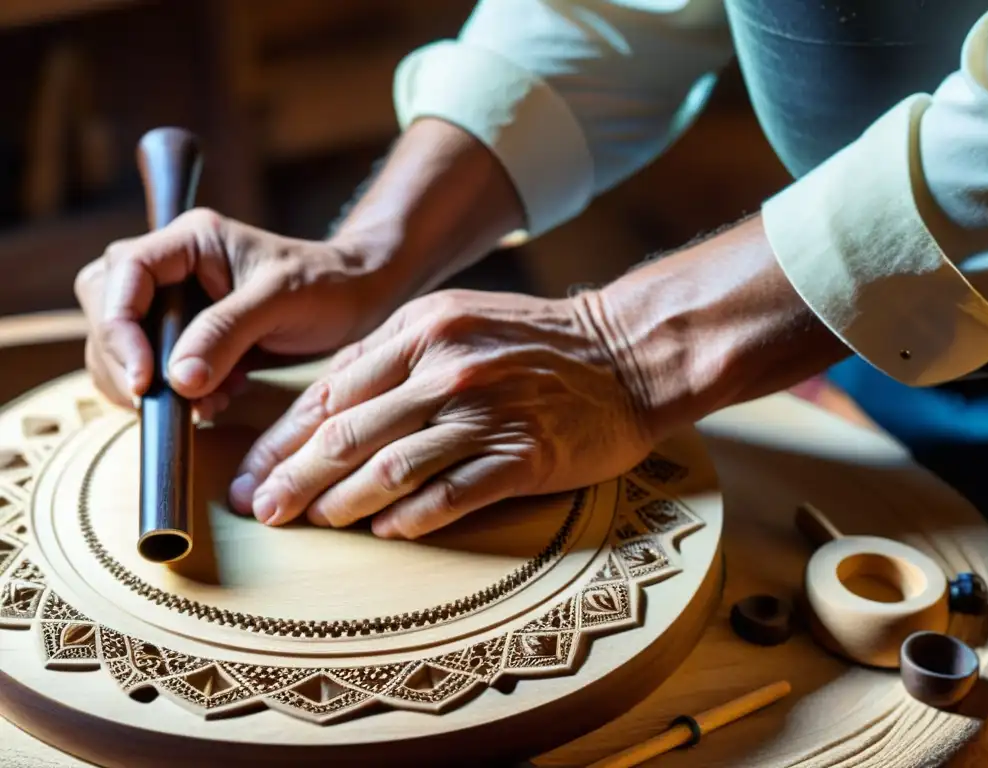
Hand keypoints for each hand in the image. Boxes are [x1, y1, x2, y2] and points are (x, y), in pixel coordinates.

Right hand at [74, 208, 398, 418]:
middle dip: (127, 361)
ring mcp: (178, 304)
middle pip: (109, 311)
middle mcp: (173, 268)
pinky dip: (177, 394)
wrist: (360, 301)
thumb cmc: (328, 285)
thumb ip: (226, 333)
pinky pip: (159, 369)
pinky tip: (216, 401)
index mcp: (189, 241)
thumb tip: (177, 380)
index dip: (120, 328)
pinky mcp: (191, 338)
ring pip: (126, 346)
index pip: (122, 274)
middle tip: (163, 400)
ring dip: (154, 384)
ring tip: (206, 402)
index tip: (145, 378)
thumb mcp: (279, 302)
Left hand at [229, 289, 654, 538]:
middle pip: (349, 432)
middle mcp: (447, 367)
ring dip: (342, 502)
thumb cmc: (536, 341)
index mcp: (423, 328)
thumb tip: (327, 409)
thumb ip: (394, 357)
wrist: (627, 353)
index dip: (284, 436)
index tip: (251, 470)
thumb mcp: (459, 320)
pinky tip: (385, 532)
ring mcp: (486, 411)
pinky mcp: (523, 453)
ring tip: (314, 524)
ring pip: (391, 466)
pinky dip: (411, 517)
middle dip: (294, 477)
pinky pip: (452, 493)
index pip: (333, 389)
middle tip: (260, 510)